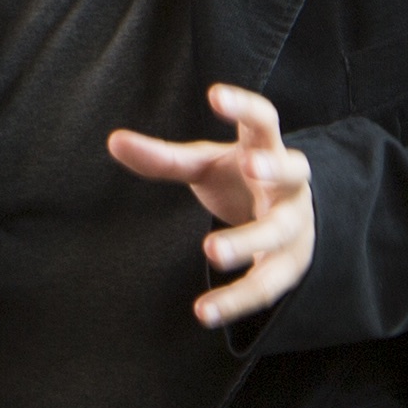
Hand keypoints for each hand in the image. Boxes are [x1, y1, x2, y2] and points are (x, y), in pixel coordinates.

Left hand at [107, 82, 316, 327]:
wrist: (292, 223)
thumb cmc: (240, 182)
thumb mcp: (205, 166)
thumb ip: (163, 158)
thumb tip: (112, 141)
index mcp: (267, 149)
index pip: (263, 119)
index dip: (243, 106)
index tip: (215, 94)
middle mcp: (290, 186)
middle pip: (292, 173)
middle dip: (275, 170)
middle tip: (252, 167)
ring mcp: (294, 227)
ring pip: (278, 234)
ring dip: (248, 242)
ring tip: (211, 251)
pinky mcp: (288, 266)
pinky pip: (265, 285)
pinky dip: (235, 301)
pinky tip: (203, 313)